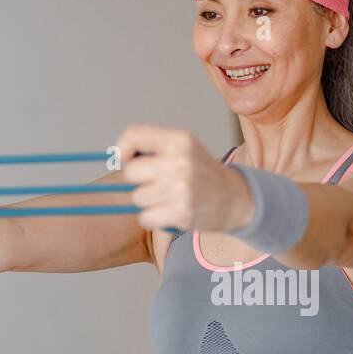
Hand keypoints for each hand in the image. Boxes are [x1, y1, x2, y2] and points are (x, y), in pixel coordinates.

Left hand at [113, 125, 252, 233]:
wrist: (235, 198)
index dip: (123, 149)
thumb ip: (152, 145)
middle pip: (131, 173)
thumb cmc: (202, 172)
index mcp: (179, 140)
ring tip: (170, 197)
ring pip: (137, 197)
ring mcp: (181, 189)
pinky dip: (153, 218)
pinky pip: (145, 218)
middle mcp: (180, 162)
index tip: (126, 158)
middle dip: (140, 180)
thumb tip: (117, 156)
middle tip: (159, 182)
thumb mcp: (183, 146)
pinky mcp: (181, 213)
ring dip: (148, 201)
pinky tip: (170, 211)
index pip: (133, 135)